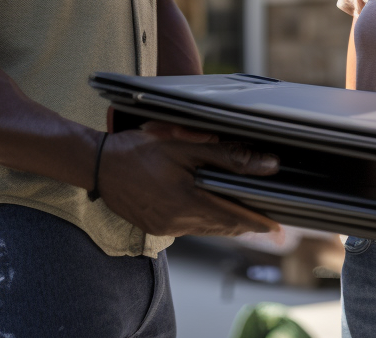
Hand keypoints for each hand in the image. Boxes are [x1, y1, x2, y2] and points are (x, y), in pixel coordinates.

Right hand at [96, 122, 280, 236]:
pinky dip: (203, 221)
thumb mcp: (186, 147)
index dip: (258, 222)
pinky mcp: (154, 226)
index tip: (277, 228)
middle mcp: (179, 221)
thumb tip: (265, 165)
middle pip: (222, 226)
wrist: (98, 164)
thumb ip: (227, 157)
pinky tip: (206, 211)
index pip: (234, 217)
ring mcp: (165, 226)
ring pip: (205, 228)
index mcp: (189, 202)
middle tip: (267, 224)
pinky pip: (187, 227)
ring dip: (225, 223)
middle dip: (245, 224)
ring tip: (242, 217)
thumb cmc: (140, 151)